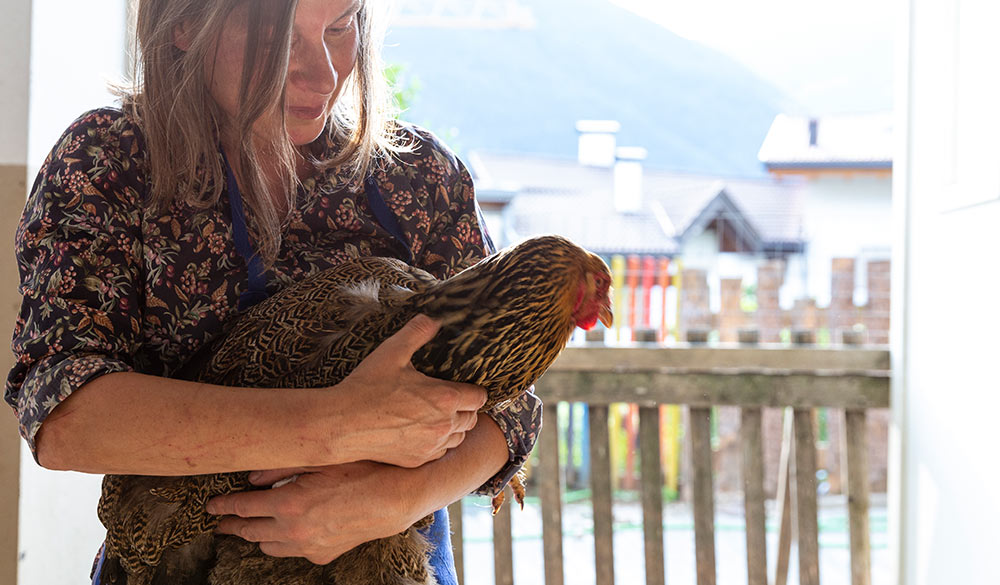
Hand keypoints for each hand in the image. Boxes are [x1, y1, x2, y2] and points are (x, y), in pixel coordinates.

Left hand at [207, 462, 421, 564]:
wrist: (396, 499)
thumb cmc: (362, 470)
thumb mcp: (320, 458)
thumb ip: (281, 465)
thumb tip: (252, 476)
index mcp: (289, 502)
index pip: (243, 507)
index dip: (224, 505)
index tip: (212, 505)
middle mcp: (294, 529)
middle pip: (250, 531)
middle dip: (231, 525)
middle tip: (219, 521)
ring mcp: (308, 545)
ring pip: (269, 546)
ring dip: (256, 535)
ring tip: (249, 527)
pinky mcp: (323, 554)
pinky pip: (292, 551)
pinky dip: (283, 542)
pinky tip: (285, 531)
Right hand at [339, 314, 486, 467]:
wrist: (342, 424)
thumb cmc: (367, 387)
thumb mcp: (392, 352)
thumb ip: (416, 333)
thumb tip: (433, 319)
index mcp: (445, 398)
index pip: (479, 397)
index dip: (474, 390)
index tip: (463, 386)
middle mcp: (444, 425)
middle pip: (472, 419)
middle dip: (466, 408)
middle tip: (449, 399)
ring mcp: (432, 445)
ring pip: (459, 438)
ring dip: (455, 427)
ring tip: (438, 415)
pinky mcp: (417, 460)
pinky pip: (440, 453)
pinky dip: (438, 443)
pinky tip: (424, 431)